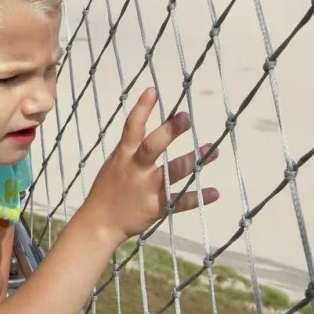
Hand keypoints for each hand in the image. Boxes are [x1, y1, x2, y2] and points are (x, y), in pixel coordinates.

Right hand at [79, 89, 218, 241]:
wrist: (100, 223)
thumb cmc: (108, 190)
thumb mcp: (114, 164)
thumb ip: (130, 147)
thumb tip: (144, 123)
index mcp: (123, 156)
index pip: (131, 128)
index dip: (141, 108)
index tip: (153, 90)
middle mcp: (135, 170)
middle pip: (152, 147)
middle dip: (169, 131)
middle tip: (186, 117)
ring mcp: (146, 189)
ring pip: (172, 172)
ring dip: (194, 160)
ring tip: (213, 150)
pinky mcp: (156, 207)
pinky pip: (180, 201)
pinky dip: (197, 197)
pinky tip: (214, 192)